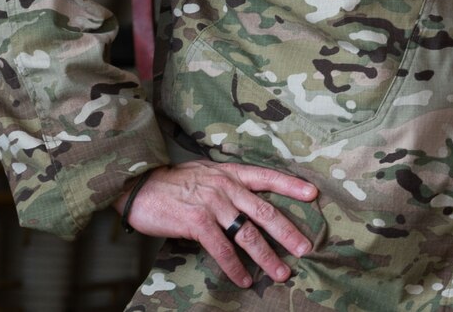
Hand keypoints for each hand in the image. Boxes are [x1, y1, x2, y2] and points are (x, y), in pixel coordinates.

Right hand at [117, 163, 318, 286]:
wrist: (139, 186)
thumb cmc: (172, 182)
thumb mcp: (205, 172)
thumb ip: (227, 183)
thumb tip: (244, 198)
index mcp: (231, 173)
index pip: (268, 177)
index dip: (291, 186)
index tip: (314, 194)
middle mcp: (227, 187)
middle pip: (265, 212)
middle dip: (288, 232)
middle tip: (306, 248)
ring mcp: (213, 205)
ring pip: (248, 234)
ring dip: (267, 256)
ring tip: (281, 272)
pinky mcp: (197, 223)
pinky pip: (222, 249)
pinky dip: (235, 267)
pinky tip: (244, 279)